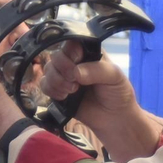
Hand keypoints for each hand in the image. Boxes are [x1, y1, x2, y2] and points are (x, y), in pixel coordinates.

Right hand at [40, 40, 159, 161]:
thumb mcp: (115, 77)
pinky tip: (64, 97)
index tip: (77, 60)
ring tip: (72, 92)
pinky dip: (52, 90)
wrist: (114, 119)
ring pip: (47, 70)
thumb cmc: (118, 93)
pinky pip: (43, 85)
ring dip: (57, 81)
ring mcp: (63, 76)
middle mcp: (74, 62)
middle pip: (56, 56)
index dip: (70, 51)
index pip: (71, 43)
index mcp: (89, 53)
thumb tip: (75, 72)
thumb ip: (97, 70)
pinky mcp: (56, 91)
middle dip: (63, 69)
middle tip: (75, 81)